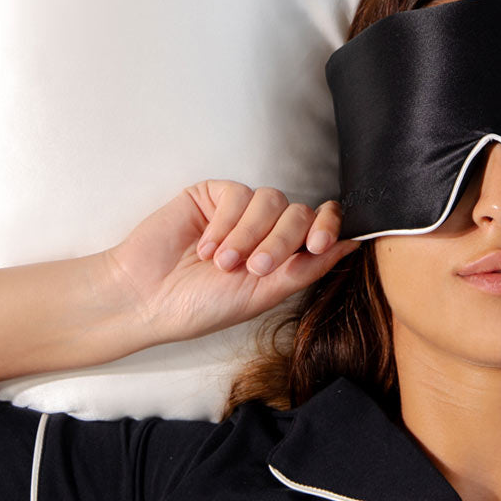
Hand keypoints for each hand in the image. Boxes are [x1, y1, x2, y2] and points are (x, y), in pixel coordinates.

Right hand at [99, 181, 360, 343]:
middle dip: (279, 241)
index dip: (326, 227)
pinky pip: (237, 194)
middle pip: (298, 213)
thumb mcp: (262, 295)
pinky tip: (204, 246)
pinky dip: (225, 223)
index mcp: (283, 256)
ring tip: (221, 263)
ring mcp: (240, 211)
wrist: (147, 297)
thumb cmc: (201, 306)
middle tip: (254, 268)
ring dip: (249, 235)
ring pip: (270, 200)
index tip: (318, 244)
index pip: (320, 227)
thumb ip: (306, 269)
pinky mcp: (213, 196)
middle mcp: (266, 230)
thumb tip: (352, 246)